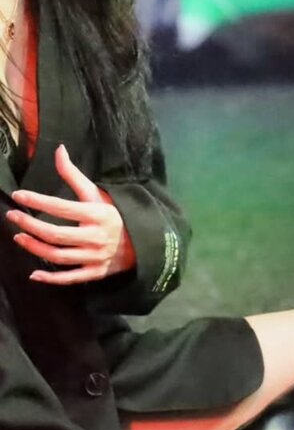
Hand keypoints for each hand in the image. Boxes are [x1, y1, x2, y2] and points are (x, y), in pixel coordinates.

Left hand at [5, 143, 135, 282]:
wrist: (143, 242)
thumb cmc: (116, 214)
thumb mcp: (98, 194)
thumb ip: (74, 175)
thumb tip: (59, 150)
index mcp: (98, 214)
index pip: (62, 208)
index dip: (38, 201)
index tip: (19, 196)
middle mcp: (95, 237)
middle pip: (56, 234)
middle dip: (31, 225)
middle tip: (12, 216)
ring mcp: (95, 257)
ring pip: (58, 256)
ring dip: (35, 248)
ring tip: (19, 237)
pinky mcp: (95, 273)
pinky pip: (70, 278)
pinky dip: (51, 278)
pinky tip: (34, 274)